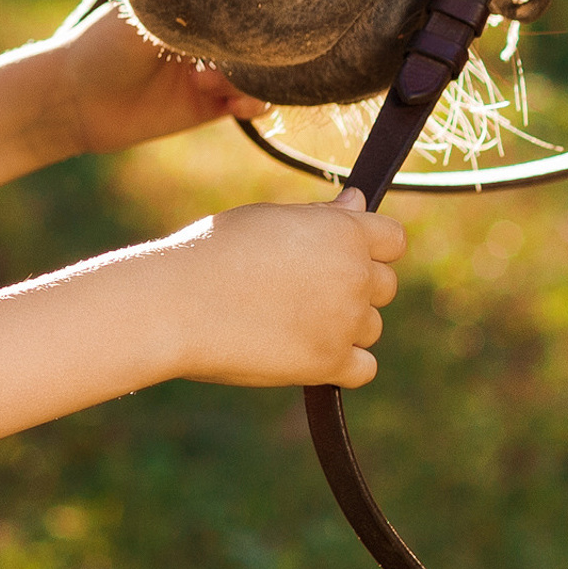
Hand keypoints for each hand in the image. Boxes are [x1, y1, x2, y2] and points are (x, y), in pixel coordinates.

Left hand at [52, 4, 267, 158]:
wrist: (76, 101)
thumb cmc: (102, 47)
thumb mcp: (146, 16)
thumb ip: (191, 9)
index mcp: (193, 5)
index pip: (244, 0)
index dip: (257, 7)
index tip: (259, 12)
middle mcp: (208, 35)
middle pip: (260, 37)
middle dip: (260, 47)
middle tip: (234, 54)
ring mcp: (214, 69)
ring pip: (262, 71)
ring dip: (248, 78)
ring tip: (204, 81)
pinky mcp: (213, 105)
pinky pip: (254, 104)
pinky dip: (254, 102)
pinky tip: (232, 103)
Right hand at [158, 195, 405, 387]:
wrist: (174, 304)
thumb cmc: (211, 253)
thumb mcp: (265, 219)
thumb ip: (319, 217)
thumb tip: (357, 202)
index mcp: (341, 232)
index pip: (393, 239)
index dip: (368, 245)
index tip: (334, 253)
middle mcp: (353, 275)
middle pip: (384, 285)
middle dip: (352, 285)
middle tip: (297, 287)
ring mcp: (345, 322)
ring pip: (370, 327)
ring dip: (342, 324)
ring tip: (286, 317)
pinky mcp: (330, 364)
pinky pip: (363, 367)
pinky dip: (340, 363)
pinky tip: (302, 348)